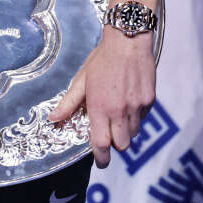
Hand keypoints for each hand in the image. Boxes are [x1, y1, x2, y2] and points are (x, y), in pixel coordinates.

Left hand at [49, 27, 155, 167]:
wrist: (128, 40)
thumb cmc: (102, 59)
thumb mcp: (82, 79)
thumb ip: (69, 102)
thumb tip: (53, 119)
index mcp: (100, 107)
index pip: (101, 144)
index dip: (101, 158)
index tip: (101, 162)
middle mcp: (120, 111)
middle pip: (121, 145)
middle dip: (114, 146)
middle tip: (109, 136)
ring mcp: (137, 106)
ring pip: (133, 133)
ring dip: (125, 131)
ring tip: (118, 115)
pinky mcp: (149, 100)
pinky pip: (143, 118)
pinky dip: (136, 117)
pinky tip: (129, 102)